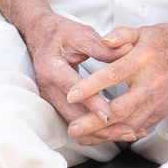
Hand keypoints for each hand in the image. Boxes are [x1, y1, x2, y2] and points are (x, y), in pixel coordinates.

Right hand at [14, 6, 124, 130]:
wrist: (38, 34)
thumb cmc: (60, 33)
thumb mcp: (81, 34)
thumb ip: (103, 47)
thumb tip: (128, 51)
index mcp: (52, 67)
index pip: (74, 89)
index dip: (92, 103)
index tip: (110, 115)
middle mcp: (48, 87)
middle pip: (74, 114)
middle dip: (101, 127)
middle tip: (128, 132)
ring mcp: (50, 98)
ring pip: (75, 122)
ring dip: (100, 131)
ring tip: (128, 134)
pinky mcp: (56, 103)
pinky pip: (75, 119)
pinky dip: (94, 127)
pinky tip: (115, 130)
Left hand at [59, 19, 167, 144]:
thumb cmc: (166, 40)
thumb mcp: (142, 31)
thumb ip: (121, 35)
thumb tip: (103, 41)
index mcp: (142, 61)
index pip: (112, 75)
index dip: (91, 86)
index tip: (71, 95)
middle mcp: (151, 84)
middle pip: (119, 108)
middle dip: (94, 121)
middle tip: (73, 128)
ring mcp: (158, 101)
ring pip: (129, 123)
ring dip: (105, 133)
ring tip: (83, 138)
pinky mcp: (163, 111)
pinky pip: (140, 126)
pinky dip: (122, 134)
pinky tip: (105, 138)